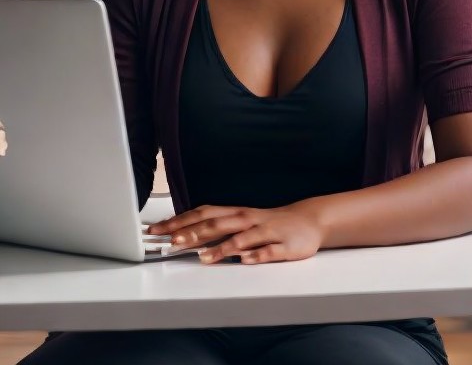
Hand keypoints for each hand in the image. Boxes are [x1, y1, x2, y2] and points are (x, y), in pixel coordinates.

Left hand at [148, 203, 324, 264]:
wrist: (311, 220)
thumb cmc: (271, 223)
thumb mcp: (243, 220)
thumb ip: (217, 226)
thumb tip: (183, 232)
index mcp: (238, 214)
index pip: (205, 213)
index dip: (181, 221)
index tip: (158, 230)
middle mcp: (250, 220)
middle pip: (220, 224)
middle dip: (196, 233)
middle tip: (174, 242)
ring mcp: (268, 232)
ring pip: (244, 238)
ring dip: (223, 247)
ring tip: (204, 257)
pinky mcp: (285, 246)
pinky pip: (270, 251)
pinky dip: (258, 255)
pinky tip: (246, 260)